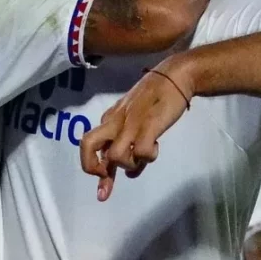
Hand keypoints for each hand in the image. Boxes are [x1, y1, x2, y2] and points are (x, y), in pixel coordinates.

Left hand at [80, 54, 193, 200]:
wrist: (173, 76)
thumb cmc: (155, 97)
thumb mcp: (135, 119)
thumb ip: (130, 145)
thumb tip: (129, 175)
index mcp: (110, 120)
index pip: (90, 145)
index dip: (92, 167)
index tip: (103, 183)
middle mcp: (115, 122)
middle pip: (87, 145)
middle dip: (93, 167)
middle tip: (107, 176)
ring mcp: (131, 123)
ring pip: (115, 155)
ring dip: (129, 164)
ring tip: (143, 155)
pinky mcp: (149, 125)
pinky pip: (141, 151)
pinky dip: (147, 157)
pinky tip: (155, 147)